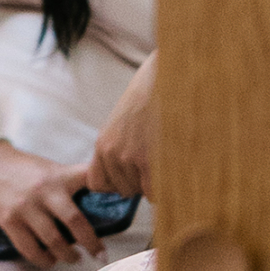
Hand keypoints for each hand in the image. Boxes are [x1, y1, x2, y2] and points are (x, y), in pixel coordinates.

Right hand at [0, 142, 102, 270]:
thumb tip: (104, 199)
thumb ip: (73, 180)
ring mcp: (26, 206)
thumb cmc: (24, 170)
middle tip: (100, 255)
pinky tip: (49, 260)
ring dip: (67, 255)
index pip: (89, 177)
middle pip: (74, 221)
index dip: (109, 187)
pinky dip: (42, 259)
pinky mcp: (9, 220)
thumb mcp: (51, 169)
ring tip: (74, 259)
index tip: (126, 199)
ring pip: (53, 240)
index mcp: (60, 176)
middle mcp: (44, 190)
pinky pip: (29, 248)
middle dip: (90, 243)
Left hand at [89, 56, 156, 198]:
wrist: (165, 78)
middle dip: (139, 182)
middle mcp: (110, 153)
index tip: (131, 176)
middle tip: (155, 162)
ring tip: (164, 158)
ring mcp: (127, 158)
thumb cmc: (151, 97)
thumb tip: (127, 180)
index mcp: (102, 144)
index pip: (97, 184)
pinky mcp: (147, 160)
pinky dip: (164, 188)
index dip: (115, 184)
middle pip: (123, 190)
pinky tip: (171, 168)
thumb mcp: (123, 123)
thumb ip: (120, 148)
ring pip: (141, 192)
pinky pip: (154, 193)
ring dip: (154, 182)